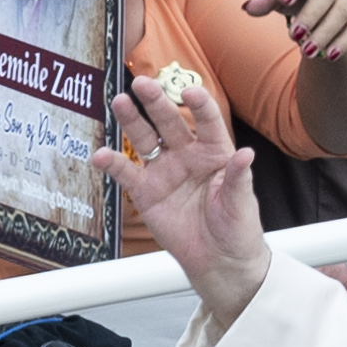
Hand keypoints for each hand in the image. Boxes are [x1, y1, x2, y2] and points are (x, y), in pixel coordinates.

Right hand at [90, 76, 270, 329]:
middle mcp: (187, 154)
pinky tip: (100, 155)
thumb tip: (246, 153)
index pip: (206, 120)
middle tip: (142, 84)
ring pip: (145, 138)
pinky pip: (127, 173)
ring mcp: (165, 171)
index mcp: (215, 152)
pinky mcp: (146, 192)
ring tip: (119, 102)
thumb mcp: (241, 203)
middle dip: (156, 102)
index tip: (189, 93)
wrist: (218, 261)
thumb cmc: (237, 229)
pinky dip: (112, 163)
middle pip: (169, 121)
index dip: (198, 105)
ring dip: (132, 120)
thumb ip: (237, 177)